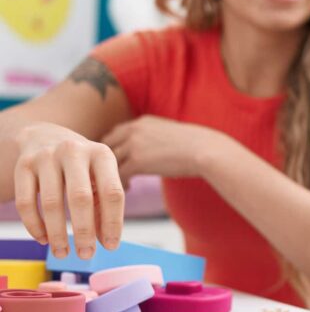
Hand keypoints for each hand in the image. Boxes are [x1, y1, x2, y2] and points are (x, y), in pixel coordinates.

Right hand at [14, 122, 124, 258]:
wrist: (45, 136)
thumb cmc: (80, 166)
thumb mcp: (99, 176)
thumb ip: (103, 205)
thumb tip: (105, 241)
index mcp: (102, 154)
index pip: (112, 192)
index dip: (112, 222)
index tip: (111, 246)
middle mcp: (75, 151)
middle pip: (80, 198)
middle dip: (84, 231)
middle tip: (86, 254)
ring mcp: (47, 156)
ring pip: (51, 203)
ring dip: (57, 233)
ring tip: (63, 253)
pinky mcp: (23, 165)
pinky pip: (26, 202)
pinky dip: (34, 225)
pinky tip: (43, 239)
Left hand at [102, 116, 218, 182]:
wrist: (204, 150)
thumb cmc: (196, 145)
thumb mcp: (170, 133)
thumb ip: (155, 138)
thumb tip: (156, 151)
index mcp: (142, 121)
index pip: (116, 133)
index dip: (112, 148)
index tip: (113, 162)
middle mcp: (134, 129)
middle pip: (106, 145)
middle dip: (102, 161)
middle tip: (106, 176)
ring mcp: (133, 145)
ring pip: (109, 162)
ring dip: (108, 175)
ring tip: (114, 186)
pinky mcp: (136, 161)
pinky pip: (117, 175)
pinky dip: (119, 184)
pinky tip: (128, 190)